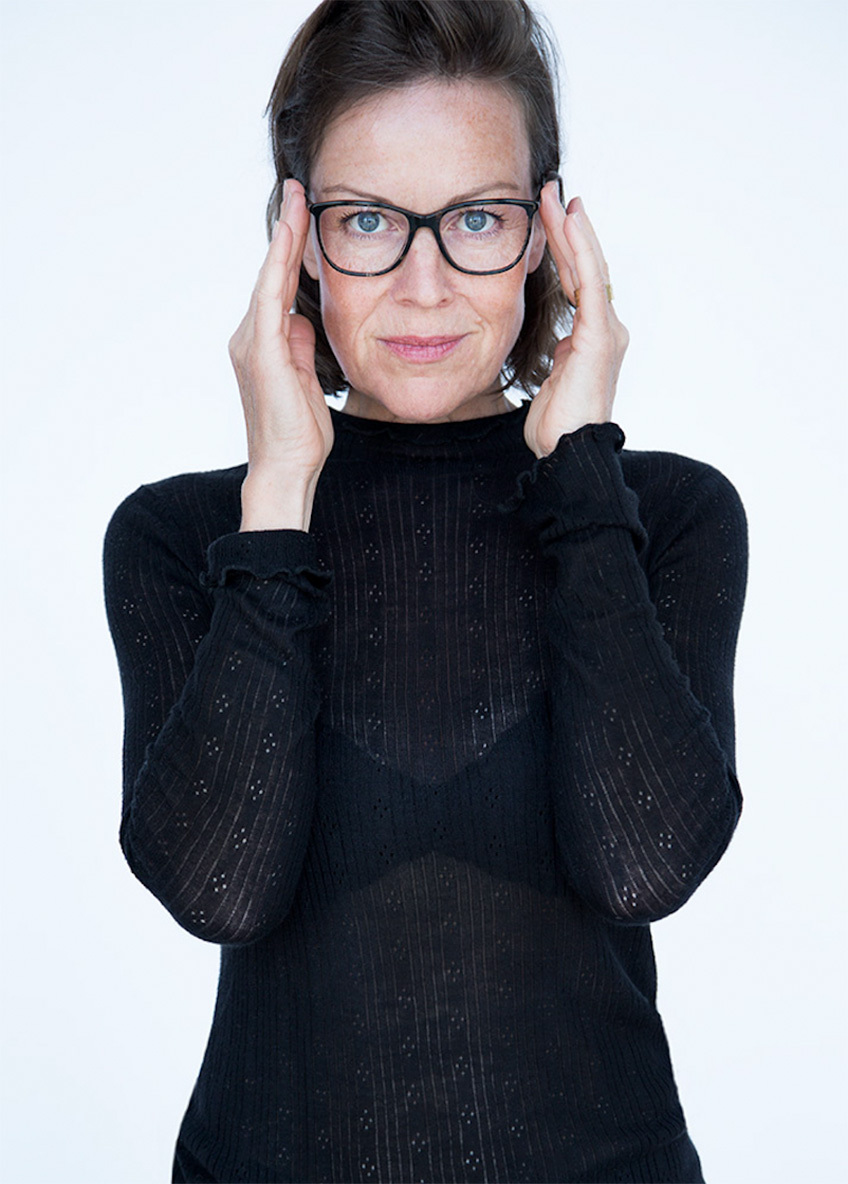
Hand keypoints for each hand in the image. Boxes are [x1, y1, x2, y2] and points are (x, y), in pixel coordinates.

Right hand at [229, 178, 333, 530]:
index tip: (302, 214)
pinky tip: (290, 237)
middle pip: (272, 275)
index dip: (290, 251)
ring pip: (270, 279)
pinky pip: (271, 297)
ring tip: (298, 201)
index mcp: (264, 345)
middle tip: (298, 190)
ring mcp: (251, 343)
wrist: (287, 468)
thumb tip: (303, 321)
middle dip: (287, 232)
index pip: (278, 288)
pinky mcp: (261, 352)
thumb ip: (302, 348)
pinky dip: (280, 265)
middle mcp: (249, 338)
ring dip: (285, 239)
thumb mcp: (308, 381)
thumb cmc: (300, 435)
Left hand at [523, 184, 628, 457]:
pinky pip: (590, 284)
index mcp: (593, 337)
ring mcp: (607, 331)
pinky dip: (581, 251)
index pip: (578, 282)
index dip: (567, 249)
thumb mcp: (553, 378)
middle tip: (552, 193)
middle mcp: (606, 329)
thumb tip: (560, 341)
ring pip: (590, 268)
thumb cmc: (557, 425)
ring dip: (573, 231)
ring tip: (558, 199)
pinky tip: (572, 225)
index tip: (552, 218)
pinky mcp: (600, 337)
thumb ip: (559, 353)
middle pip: (586, 268)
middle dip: (569, 229)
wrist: (568, 451)